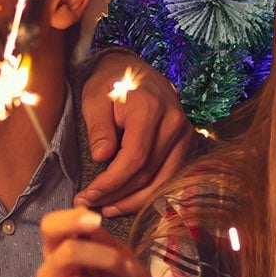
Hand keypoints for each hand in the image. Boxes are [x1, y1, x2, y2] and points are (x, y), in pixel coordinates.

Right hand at [38, 207, 159, 276]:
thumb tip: (85, 214)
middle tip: (128, 270)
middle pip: (67, 253)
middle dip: (106, 258)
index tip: (95, 221)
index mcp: (61, 251)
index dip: (69, 220)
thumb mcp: (125, 259)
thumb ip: (103, 240)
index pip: (49, 227)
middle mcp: (50, 275)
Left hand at [76, 51, 195, 215]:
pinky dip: (150, 191)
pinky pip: (170, 175)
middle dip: (118, 194)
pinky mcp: (186, 142)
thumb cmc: (110, 83)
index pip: (134, 157)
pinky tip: (129, 200)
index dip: (112, 181)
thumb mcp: (95, 99)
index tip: (89, 194)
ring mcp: (184, 133)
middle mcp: (173, 123)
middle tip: (91, 204)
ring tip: (108, 207)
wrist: (135, 69)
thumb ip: (99, 128)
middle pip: (148, 172)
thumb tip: (102, 157)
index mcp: (150, 109)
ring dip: (135, 199)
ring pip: (162, 179)